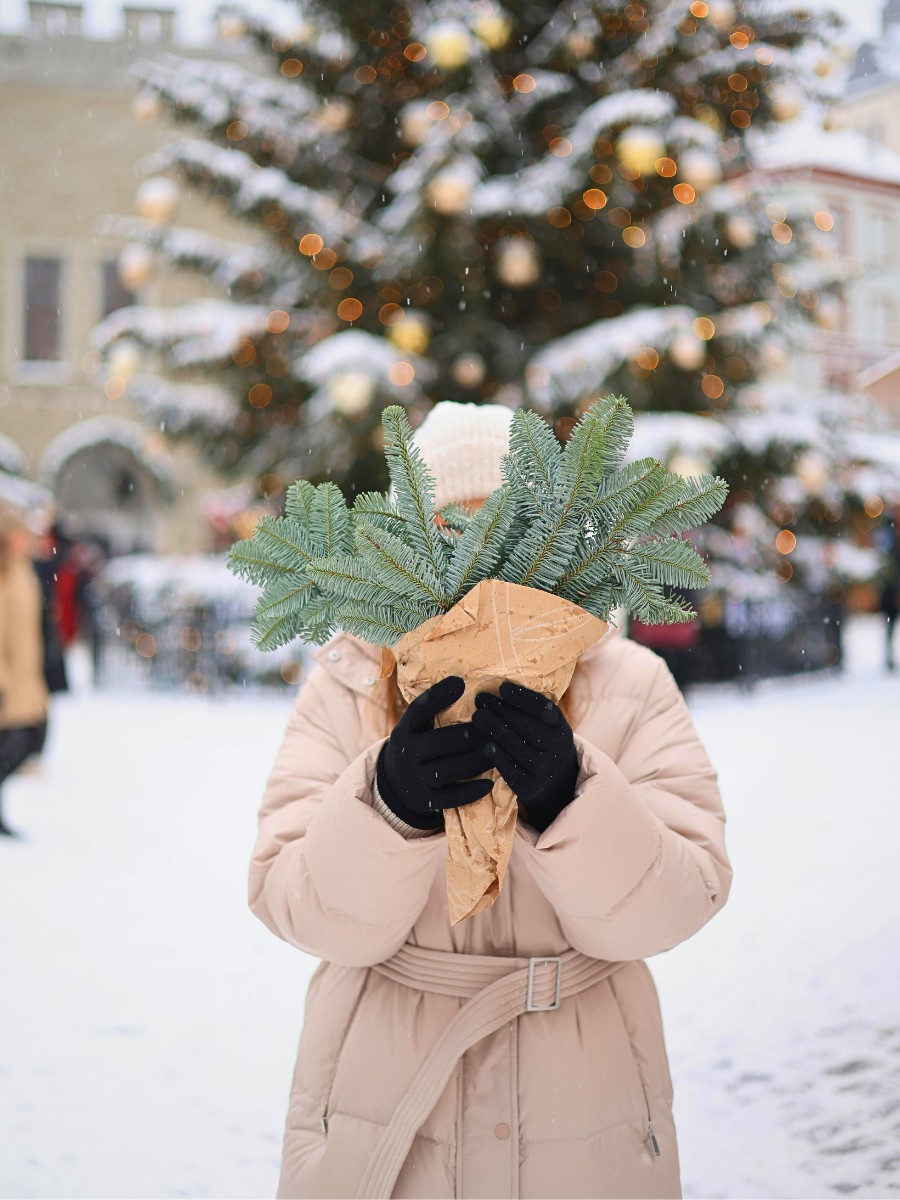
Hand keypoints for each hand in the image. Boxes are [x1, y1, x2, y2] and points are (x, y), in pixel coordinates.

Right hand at [376, 675, 493, 830]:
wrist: (397, 784)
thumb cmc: (419, 745)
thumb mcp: (417, 726)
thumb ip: (433, 708)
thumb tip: (461, 680)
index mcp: (405, 730)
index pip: (418, 709)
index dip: (438, 696)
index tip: (461, 683)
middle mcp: (406, 753)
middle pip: (439, 742)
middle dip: (469, 735)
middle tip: (494, 729)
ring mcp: (414, 778)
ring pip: (449, 769)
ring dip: (476, 761)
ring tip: (497, 752)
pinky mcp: (426, 800)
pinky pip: (451, 797)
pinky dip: (471, 791)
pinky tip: (490, 783)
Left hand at [471, 682, 578, 833]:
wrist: (556, 783)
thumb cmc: (542, 743)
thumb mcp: (546, 726)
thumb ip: (530, 710)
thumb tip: (500, 686)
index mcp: (561, 728)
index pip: (544, 709)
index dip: (523, 698)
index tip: (502, 688)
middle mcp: (558, 748)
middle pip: (527, 727)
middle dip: (501, 710)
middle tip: (480, 699)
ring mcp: (546, 769)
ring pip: (519, 748)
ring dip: (496, 730)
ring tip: (477, 716)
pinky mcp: (531, 788)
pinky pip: (513, 771)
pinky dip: (499, 758)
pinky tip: (486, 746)